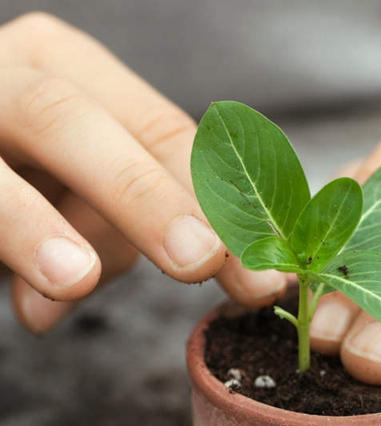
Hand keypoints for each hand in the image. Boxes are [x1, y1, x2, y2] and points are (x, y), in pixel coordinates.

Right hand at [0, 13, 286, 331]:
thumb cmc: (16, 177)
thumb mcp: (75, 203)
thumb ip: (103, 238)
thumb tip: (81, 301)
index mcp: (75, 74)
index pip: (158, 134)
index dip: (214, 207)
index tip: (260, 278)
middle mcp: (13, 73)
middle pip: (78, 124)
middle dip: (144, 195)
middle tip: (198, 262)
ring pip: (0, 150)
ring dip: (32, 219)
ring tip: (72, 279)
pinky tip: (20, 297)